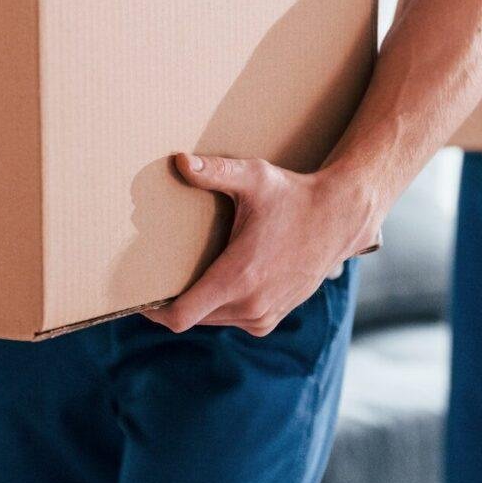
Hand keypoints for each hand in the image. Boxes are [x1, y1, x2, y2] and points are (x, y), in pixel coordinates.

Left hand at [141, 153, 379, 335]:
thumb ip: (215, 171)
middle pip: (193, 317)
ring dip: (200, 304)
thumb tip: (179, 161)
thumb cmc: (294, 195)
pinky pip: (233, 321)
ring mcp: (263, 315)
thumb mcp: (254, 177)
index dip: (155, 312)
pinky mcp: (272, 318)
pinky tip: (223, 281)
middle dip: (176, 301)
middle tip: (163, 276)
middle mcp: (250, 305)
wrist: (339, 218)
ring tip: (192, 276)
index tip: (142, 298)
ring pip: (213, 320)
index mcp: (237, 277)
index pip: (181, 316)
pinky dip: (222, 307)